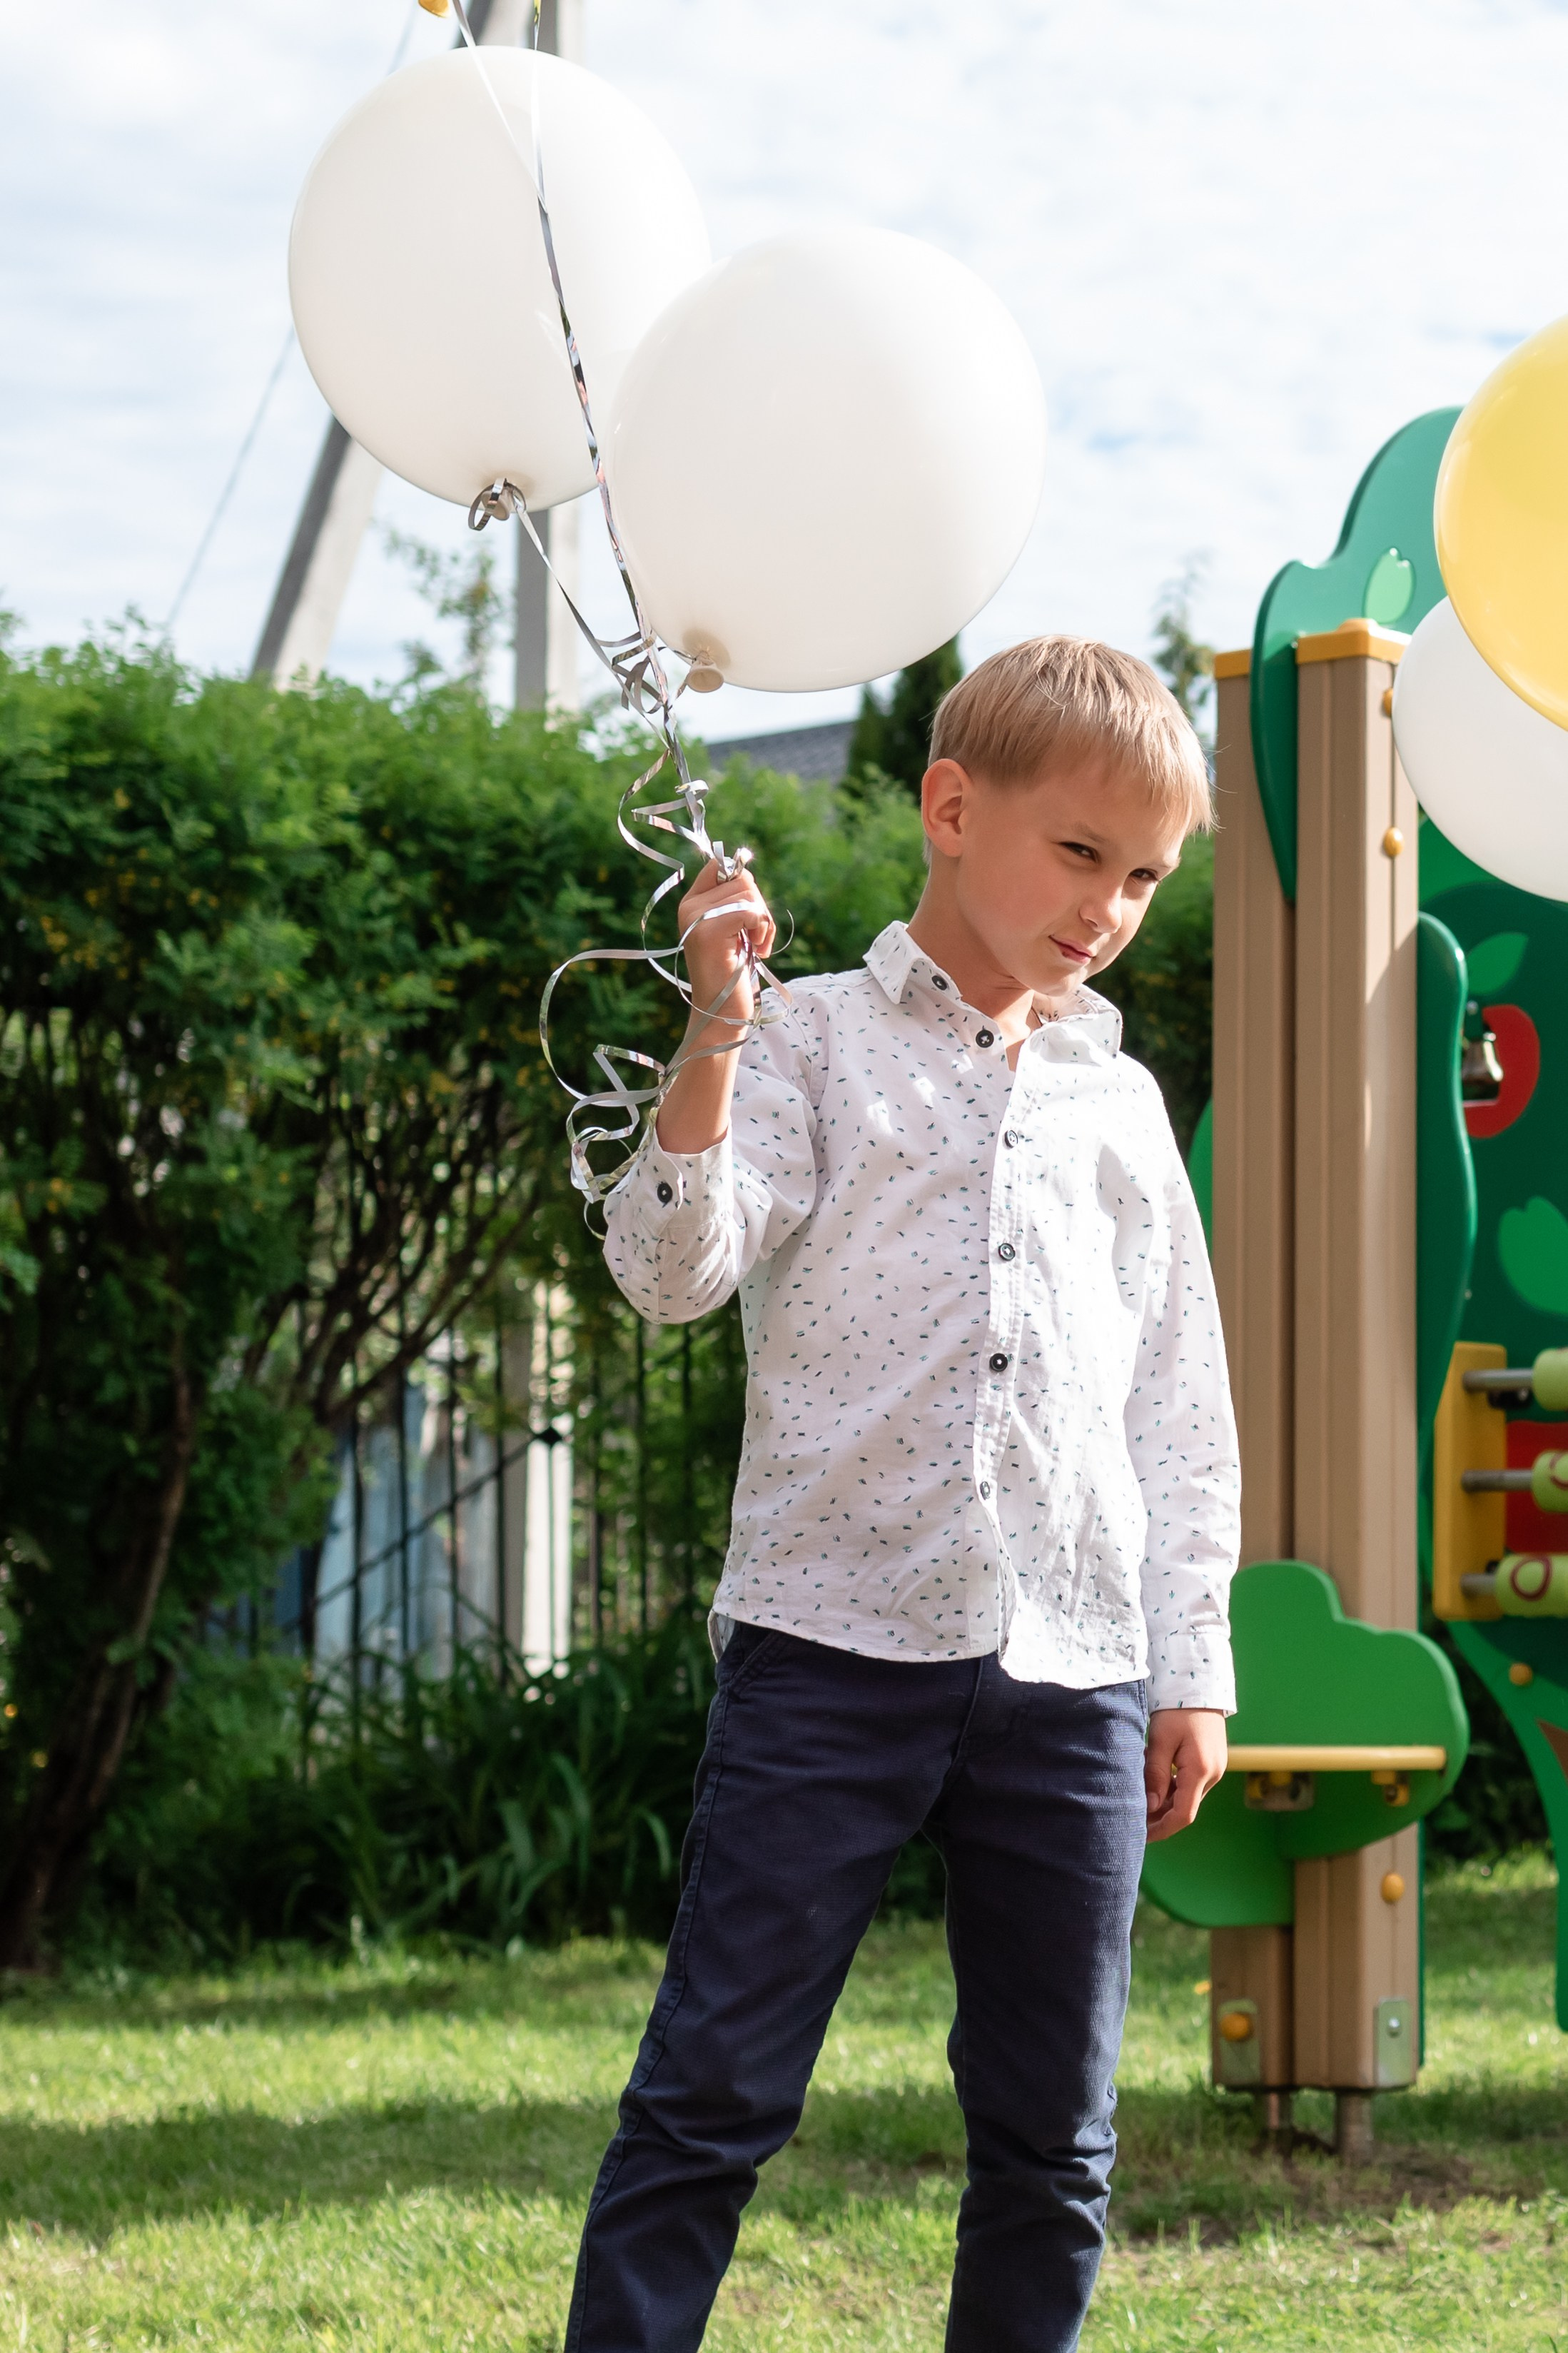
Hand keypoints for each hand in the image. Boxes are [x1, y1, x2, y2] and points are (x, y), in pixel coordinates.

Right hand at [655, 857, 776, 1156]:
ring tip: (757, 946)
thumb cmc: (733, 975)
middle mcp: (688, 908)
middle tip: (757, 937)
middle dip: (760, 905)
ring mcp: (695, 919)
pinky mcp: (708, 932)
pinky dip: (763, 930)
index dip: (744, 882)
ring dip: (764, 920)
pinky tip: (758, 951)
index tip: (751, 913)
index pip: (720, 865)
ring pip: (749, 892)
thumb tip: (742, 862)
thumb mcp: (733, 931)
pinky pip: (750, 911)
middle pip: (742, 878)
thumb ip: (735, 901)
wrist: (722, 1014)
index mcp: (690, 904)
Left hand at [1143, 1708, 1226, 1841]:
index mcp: (1201, 1771)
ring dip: (1163, 1800)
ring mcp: (1214, 1769)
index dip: (1162, 1828)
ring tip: (1137, 1794)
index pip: (1183, 1815)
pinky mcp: (1210, 1762)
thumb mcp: (1160, 1741)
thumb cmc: (1177, 1710)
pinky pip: (1189, 1783)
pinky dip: (1171, 1787)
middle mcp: (1213, 1775)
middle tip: (1132, 1818)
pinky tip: (1152, 1779)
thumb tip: (1149, 1807)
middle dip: (1159, 1816)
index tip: (1141, 1835)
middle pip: (1184, 1807)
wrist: (1199, 1685)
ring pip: (1186, 1796)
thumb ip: (1155, 1775)